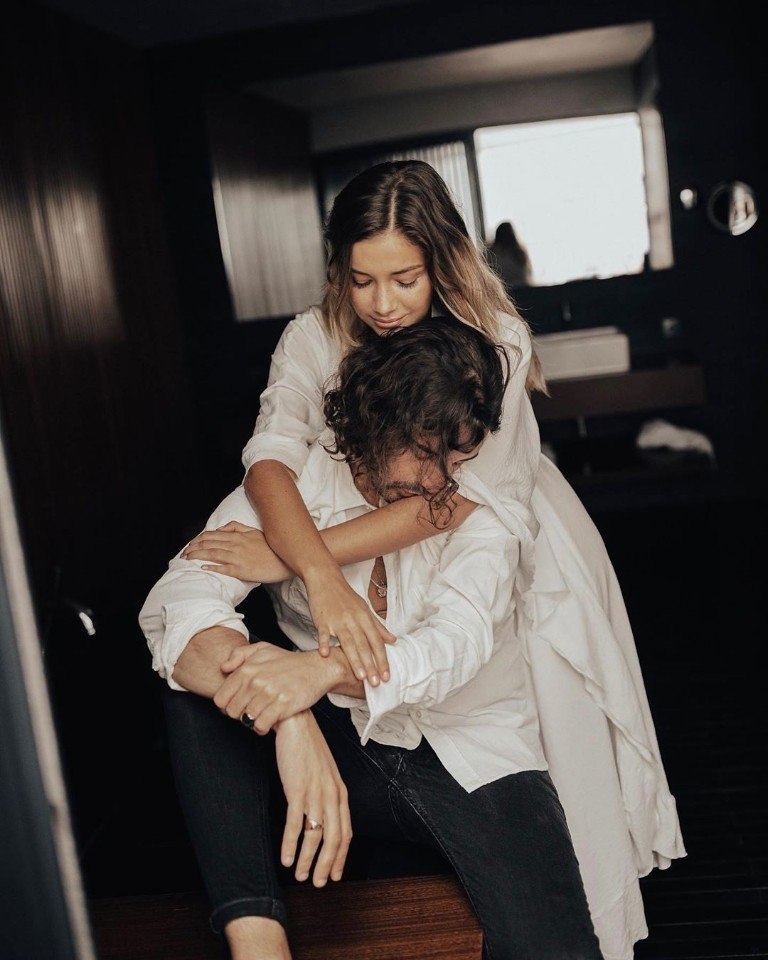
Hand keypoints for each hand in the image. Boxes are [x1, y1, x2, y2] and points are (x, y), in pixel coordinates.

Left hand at [181, 522, 290, 582]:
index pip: (212, 535)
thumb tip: (222, 528)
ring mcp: (238, 558)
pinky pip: (224, 568)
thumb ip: (237, 527)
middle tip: (183, 553)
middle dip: (193, 548)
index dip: (198, 539)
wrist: (285, 561)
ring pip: (213, 554)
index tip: (190, 544)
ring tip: (187, 559)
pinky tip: (203, 567)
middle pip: (209, 544)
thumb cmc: (271, 547)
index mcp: (238, 536)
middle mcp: (236, 545)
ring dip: (198, 556)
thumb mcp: (254, 531)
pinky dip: (212, 567)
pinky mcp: (242, 570)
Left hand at [214, 642, 336, 731]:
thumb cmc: (288, 661)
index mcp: (247, 669)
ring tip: (260, 716)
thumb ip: (239, 655)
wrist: (316, 668)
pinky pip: (261, 725)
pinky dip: (262, 728)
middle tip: (249, 712)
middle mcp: (256, 681)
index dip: (226, 706)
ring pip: (246, 719)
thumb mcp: (263, 649)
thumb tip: (224, 669)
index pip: (221, 699)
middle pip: (232, 711)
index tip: (237, 706)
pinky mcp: (283, 705)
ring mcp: (269, 693)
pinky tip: (268, 723)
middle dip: (238, 715)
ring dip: (251, 722)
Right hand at [274, 711, 351, 885]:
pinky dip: (291, 845)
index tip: (334, 874)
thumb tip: (321, 816)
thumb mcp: (324, 772)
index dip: (340, 856)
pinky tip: (286, 858)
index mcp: (340, 791)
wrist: (296, 722)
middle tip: (318, 883)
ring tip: (300, 875)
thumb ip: (326, 793)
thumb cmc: (307, 747)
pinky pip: (295, 824)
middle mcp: (332, 795)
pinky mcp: (297, 789)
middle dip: (326, 865)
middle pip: (333, 839)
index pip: (345, 832)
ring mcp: (316, 793)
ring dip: (308, 859)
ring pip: (315, 836)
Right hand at [304, 566, 395, 685]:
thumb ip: (378, 627)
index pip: (377, 642)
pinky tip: (326, 654)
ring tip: (360, 676)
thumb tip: (393, 640)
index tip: (386, 676)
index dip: (382, 659)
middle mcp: (354, 620)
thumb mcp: (364, 609)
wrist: (325, 579)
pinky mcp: (322, 620)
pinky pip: (324, 633)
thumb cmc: (345, 596)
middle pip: (364, 645)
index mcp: (365, 618)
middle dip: (371, 665)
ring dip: (355, 659)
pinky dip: (325, 643)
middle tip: (375, 683)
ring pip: (348, 642)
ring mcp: (338, 620)